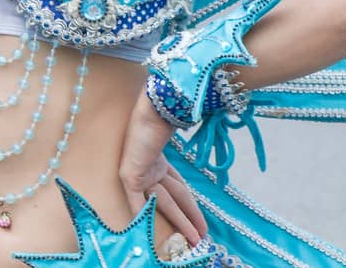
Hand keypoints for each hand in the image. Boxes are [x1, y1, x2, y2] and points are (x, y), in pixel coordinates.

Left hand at [120, 91, 207, 248]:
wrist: (153, 109)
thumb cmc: (164, 115)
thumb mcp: (180, 134)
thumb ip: (191, 140)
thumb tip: (214, 132)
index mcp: (160, 162)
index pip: (178, 188)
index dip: (189, 205)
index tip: (199, 219)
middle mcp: (151, 170)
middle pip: (176, 199)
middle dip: (190, 217)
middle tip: (202, 236)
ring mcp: (141, 174)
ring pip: (164, 204)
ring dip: (180, 221)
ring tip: (194, 238)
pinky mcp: (131, 177)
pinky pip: (138, 202)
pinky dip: (143, 216)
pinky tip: (148, 231)